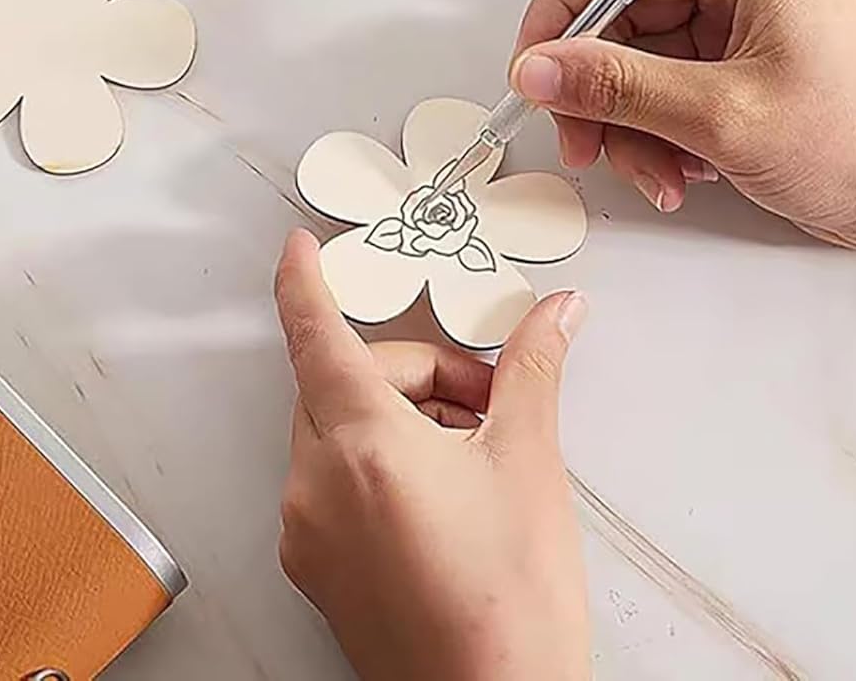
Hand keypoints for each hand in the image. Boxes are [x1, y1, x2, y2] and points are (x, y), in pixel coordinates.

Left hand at [273, 230, 589, 680]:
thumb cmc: (511, 606)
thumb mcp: (529, 464)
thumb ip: (531, 370)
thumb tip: (557, 313)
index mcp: (360, 444)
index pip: (314, 334)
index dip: (303, 282)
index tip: (299, 248)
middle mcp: (315, 485)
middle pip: (341, 383)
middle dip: (411, 374)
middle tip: (483, 399)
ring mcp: (308, 533)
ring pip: (336, 434)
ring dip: (396, 420)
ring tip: (472, 457)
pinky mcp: (316, 570)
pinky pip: (332, 485)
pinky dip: (376, 466)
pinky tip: (440, 497)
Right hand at [511, 0, 855, 254]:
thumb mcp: (724, 116)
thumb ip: (620, 87)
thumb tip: (539, 67)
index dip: (563, 19)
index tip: (530, 71)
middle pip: (624, 22)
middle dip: (601, 94)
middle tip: (584, 143)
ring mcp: (742, 25)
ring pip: (641, 66)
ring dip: (632, 128)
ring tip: (657, 175)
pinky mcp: (744, 66)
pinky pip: (669, 91)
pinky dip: (661, 136)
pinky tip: (683, 172)